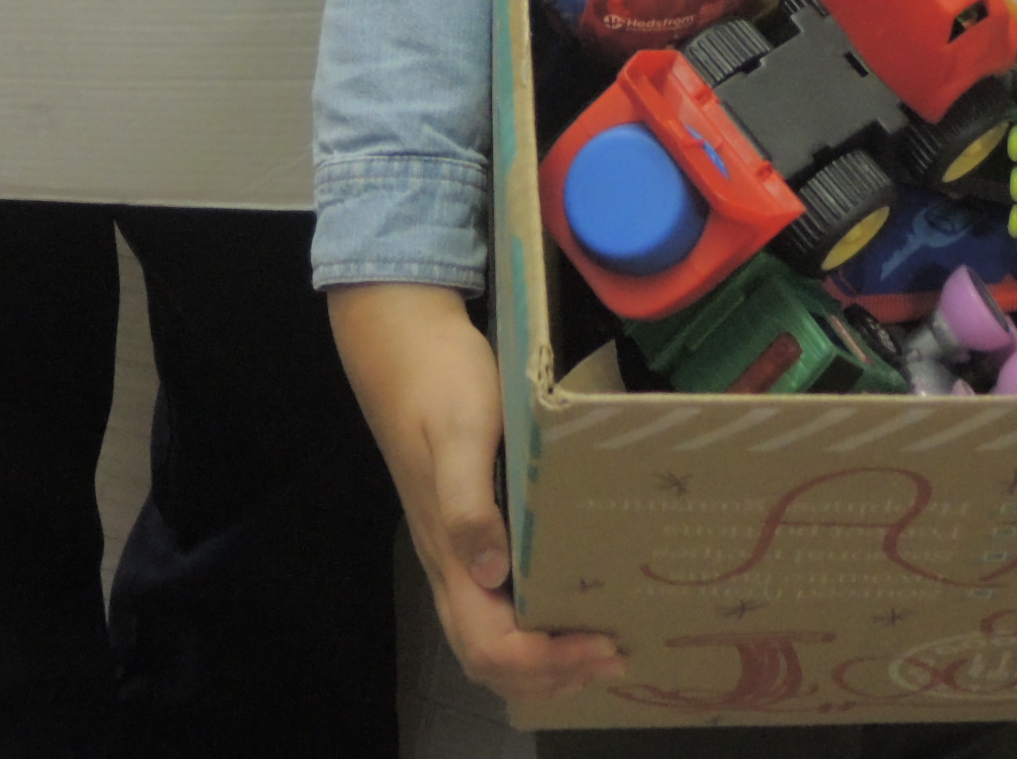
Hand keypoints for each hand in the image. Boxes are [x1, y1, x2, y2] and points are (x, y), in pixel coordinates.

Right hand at [327, 281, 624, 715]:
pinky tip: (570, 609)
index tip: (602, 643)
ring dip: (543, 663)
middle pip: (488, 660)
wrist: (402, 340)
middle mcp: (450, 564)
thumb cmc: (440, 381)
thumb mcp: (462, 432)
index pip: (489, 646)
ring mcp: (455, 552)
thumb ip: (468, 503)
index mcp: (449, 552)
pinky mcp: (465, 531)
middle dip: (551, 676)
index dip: (545, 662)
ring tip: (599, 651)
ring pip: (489, 640)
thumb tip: (491, 574)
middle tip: (614, 658)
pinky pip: (495, 608)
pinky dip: (534, 631)